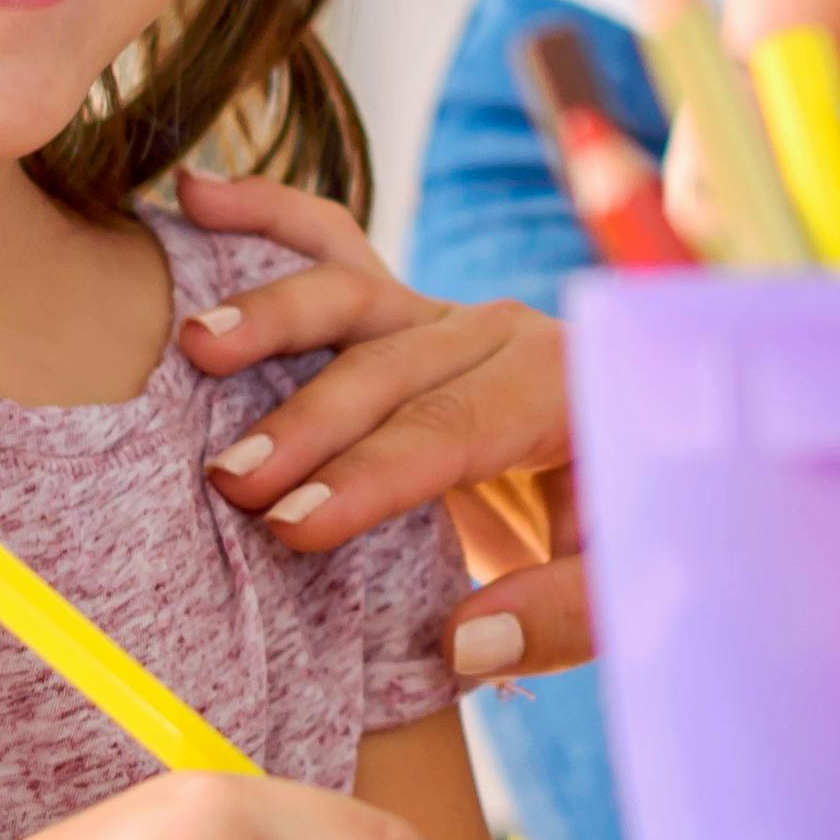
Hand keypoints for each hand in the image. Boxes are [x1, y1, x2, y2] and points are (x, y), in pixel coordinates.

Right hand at [172, 173, 590, 679]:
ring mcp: (444, 313)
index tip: (293, 522)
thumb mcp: (632, 581)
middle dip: (306, 422)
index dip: (372, 476)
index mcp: (564, 385)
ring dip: (271, 317)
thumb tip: (462, 644)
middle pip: (390, 367)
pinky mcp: (401, 312)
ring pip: (352, 294)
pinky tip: (198, 196)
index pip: (455, 429)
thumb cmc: (631, 526)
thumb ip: (564, 615)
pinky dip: (266, 214)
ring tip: (197, 346)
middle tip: (230, 479)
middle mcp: (500, 333)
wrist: (642, 462)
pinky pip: (331, 245)